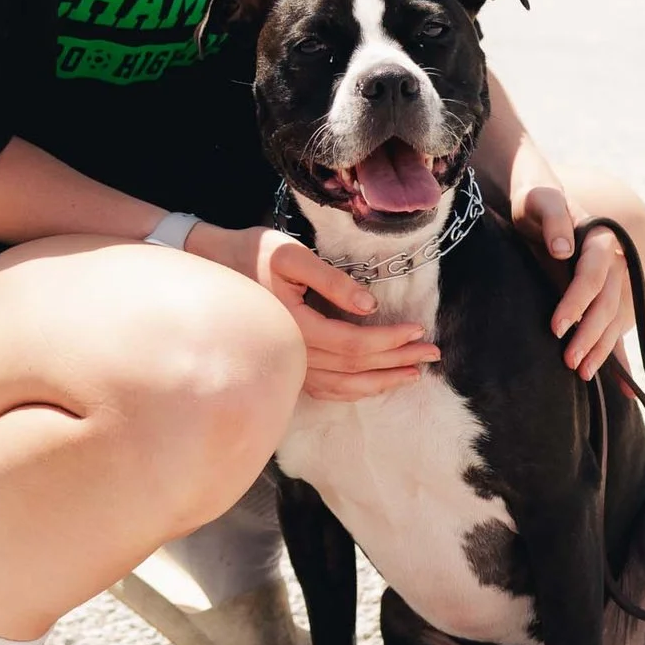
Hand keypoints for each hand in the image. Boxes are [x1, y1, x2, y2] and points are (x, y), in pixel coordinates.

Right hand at [189, 224, 440, 399]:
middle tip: (433, 353)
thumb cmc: (250, 254)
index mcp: (295, 327)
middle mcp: (292, 355)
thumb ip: (330, 279)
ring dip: (382, 381)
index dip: (390, 339)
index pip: (354, 342)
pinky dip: (355, 391)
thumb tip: (368, 305)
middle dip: (398, 360)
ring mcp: (288, 366)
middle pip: (356, 367)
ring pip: (344, 386)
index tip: (419, 328)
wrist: (211, 268)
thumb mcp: (290, 254)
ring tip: (414, 373)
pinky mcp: (287, 368)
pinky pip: (327, 390)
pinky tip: (375, 384)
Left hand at [515, 185, 633, 380]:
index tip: (556, 326)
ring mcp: (609, 281)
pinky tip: (624, 387)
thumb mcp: (539, 200)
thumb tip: (564, 249)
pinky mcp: (600, 296)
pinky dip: (618, 356)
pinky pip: (612, 327)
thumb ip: (553, 217)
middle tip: (569, 361)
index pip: (593, 276)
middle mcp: (612, 262)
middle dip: (589, 334)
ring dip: (601, 348)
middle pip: (607, 304)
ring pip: (613, 319)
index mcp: (600, 240)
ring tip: (582, 373)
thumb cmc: (536, 201)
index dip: (577, 302)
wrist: (541, 203)